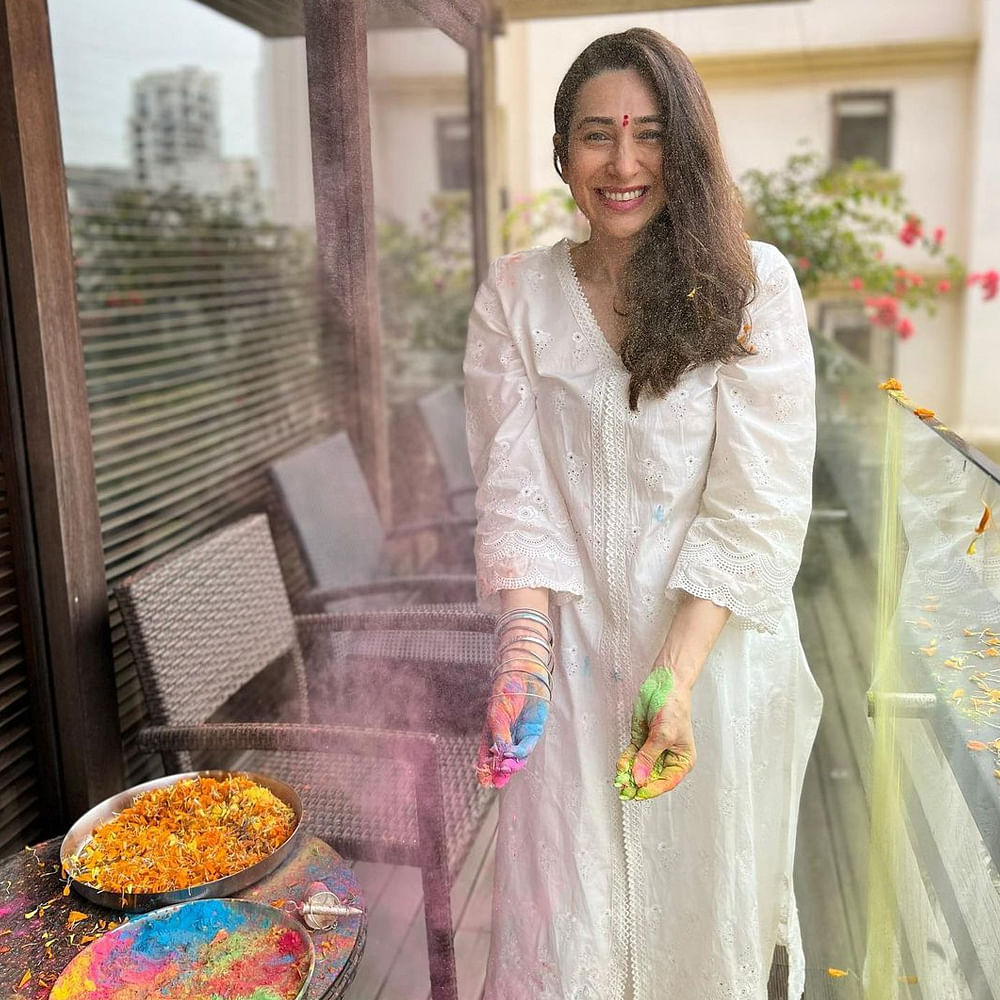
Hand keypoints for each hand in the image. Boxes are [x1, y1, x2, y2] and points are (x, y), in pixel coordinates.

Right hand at [476, 656, 550, 787]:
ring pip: (515, 756)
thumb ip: (499, 735)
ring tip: (504, 770)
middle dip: (499, 772)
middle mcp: (507, 735)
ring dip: (510, 765)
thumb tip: (501, 755)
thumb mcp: (497, 715)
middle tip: (496, 782)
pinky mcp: (534, 730)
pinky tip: (513, 757)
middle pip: (502, 759)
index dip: (485, 768)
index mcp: (492, 731)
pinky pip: (527, 746)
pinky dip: (520, 753)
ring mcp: (520, 734)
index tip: (483, 781)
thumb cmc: (506, 690)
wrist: (524, 674)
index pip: (487, 754)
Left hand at [614, 666, 694, 800]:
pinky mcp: (641, 741)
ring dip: (629, 774)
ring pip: (639, 768)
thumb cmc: (674, 706)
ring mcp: (653, 750)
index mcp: (682, 760)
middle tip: (624, 788)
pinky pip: (631, 756)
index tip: (638, 791)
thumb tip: (640, 777)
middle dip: (637, 783)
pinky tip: (621, 766)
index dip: (651, 789)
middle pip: (651, 778)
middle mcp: (667, 758)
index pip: (666, 781)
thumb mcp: (663, 735)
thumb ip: (649, 757)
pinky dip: (625, 762)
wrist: (663, 684)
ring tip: (620, 779)